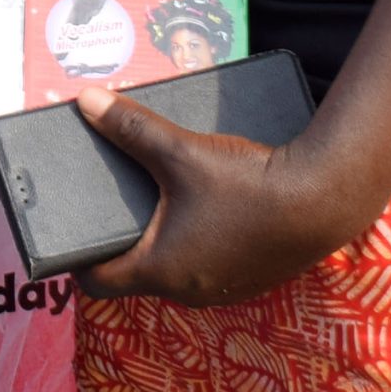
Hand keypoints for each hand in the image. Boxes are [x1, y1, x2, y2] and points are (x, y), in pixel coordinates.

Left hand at [73, 86, 364, 305]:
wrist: (323, 201)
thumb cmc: (247, 184)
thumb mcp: (181, 150)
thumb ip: (130, 127)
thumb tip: (84, 101)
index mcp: (161, 271)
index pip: (98, 281)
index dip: (76, 258)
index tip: (66, 234)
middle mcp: (189, 290)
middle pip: (134, 274)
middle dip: (118, 241)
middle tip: (106, 205)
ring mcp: (224, 289)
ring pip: (173, 271)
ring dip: (159, 242)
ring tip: (150, 200)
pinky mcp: (249, 278)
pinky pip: (206, 266)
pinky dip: (193, 243)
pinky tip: (197, 209)